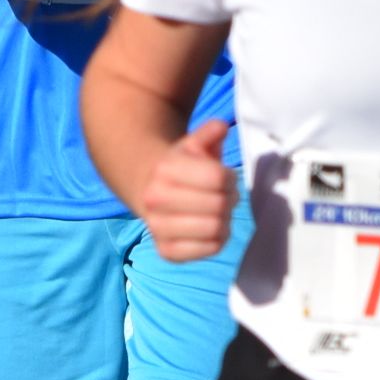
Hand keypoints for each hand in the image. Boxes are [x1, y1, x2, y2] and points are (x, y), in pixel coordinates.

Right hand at [139, 121, 238, 261]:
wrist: (148, 190)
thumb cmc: (180, 167)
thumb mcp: (192, 144)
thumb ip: (208, 133)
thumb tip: (220, 127)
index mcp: (164, 169)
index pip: (218, 178)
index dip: (230, 177)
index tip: (226, 177)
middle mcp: (155, 199)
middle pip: (218, 205)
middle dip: (230, 199)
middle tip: (225, 196)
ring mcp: (158, 228)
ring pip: (215, 229)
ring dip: (225, 220)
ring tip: (219, 212)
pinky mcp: (166, 252)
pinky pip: (209, 249)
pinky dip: (218, 239)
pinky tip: (211, 228)